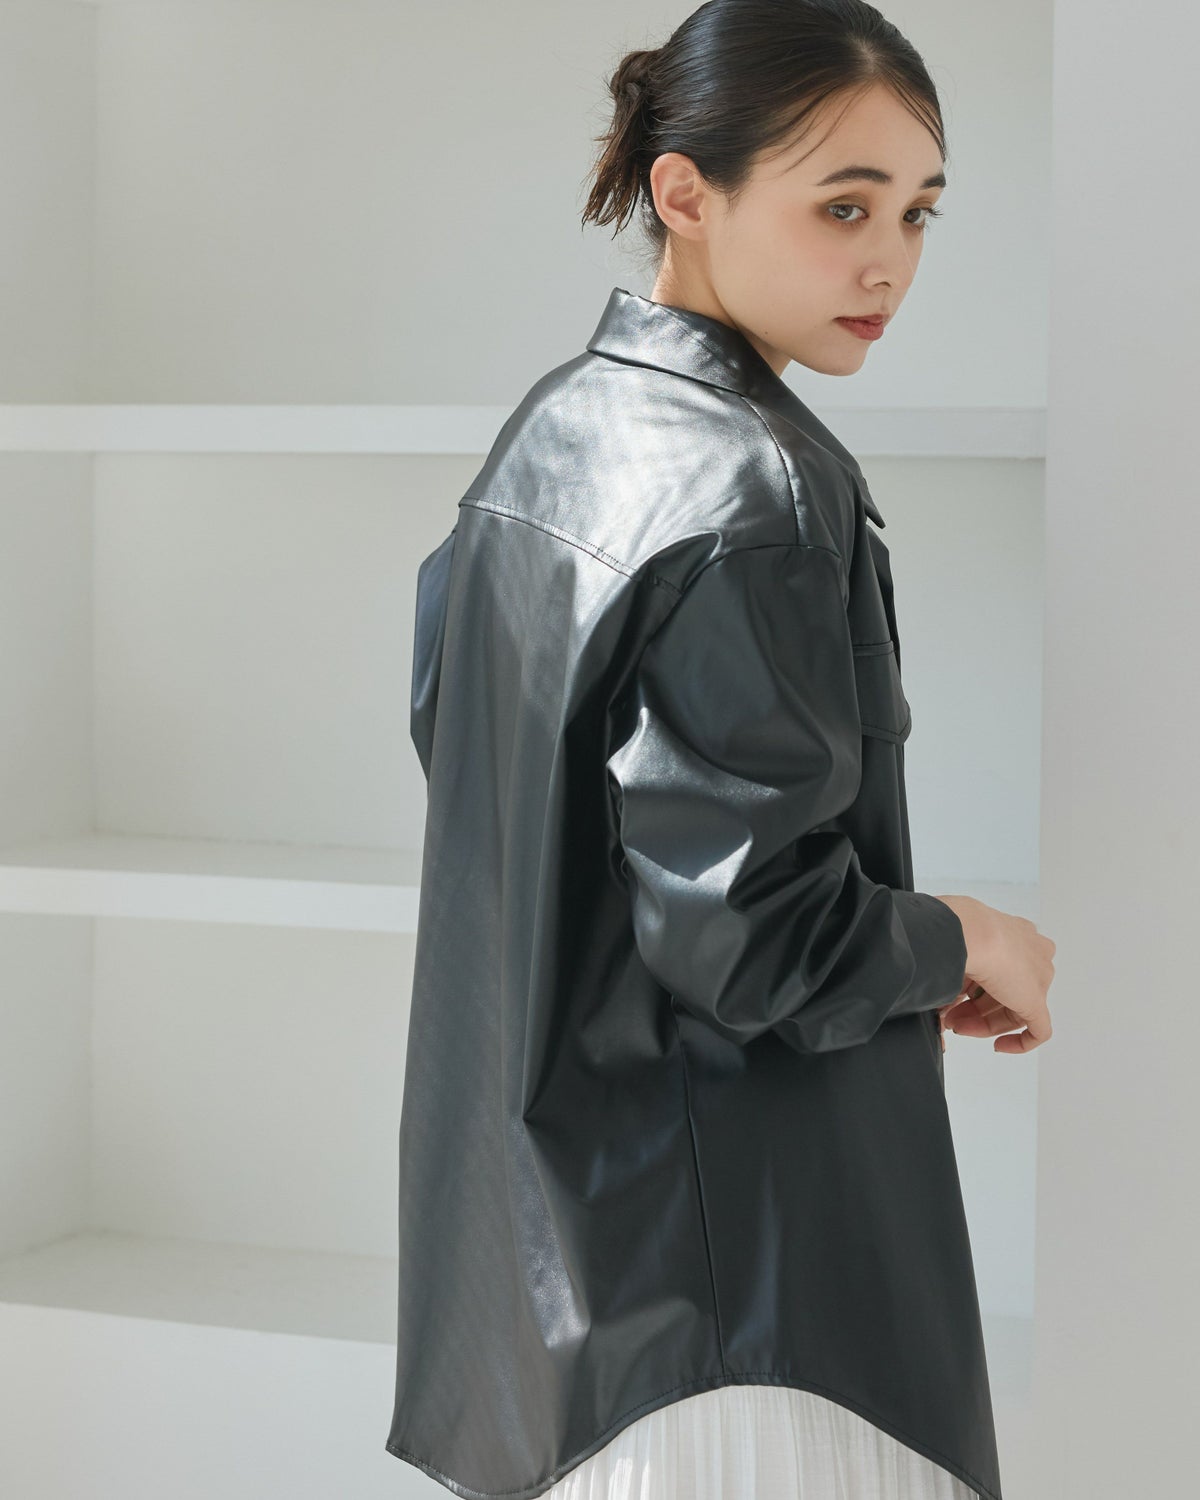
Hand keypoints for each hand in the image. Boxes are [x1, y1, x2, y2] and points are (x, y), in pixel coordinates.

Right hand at [932, 895, 1055, 1053]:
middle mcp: (1031, 952)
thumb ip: (958, 969)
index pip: (999, 970)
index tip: (955, 998)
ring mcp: (1038, 978)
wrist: (969, 934)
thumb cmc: (959, 931)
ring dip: (982, 1023)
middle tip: (951, 1018)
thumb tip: (945, 993)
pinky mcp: (1037, 1002)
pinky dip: (1019, 1043)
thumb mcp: (959, 949)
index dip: (973, 989)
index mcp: (1017, 933)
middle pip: (1004, 992)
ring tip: (957, 1026)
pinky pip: (1037, 1031)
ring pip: (1013, 1009)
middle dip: (974, 1009)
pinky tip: (999, 1046)